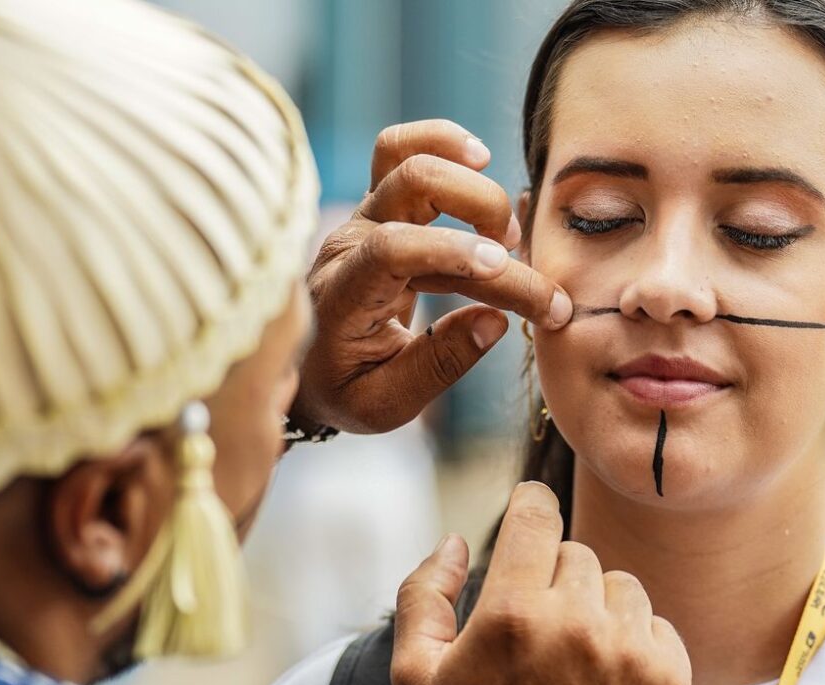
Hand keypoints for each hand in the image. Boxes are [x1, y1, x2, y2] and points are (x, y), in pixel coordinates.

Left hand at [293, 119, 573, 433]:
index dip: (451, 249)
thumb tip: (497, 321)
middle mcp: (348, 243)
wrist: (308, 368)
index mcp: (344, 295)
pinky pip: (399, 149)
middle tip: (516, 264)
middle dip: (482, 211)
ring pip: (407, 157)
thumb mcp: (386, 403)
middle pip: (411, 183)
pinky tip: (479, 161)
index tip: (503, 268)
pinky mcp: (376, 207)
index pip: (393, 248)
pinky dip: (443, 142)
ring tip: (506, 232)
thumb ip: (439, 364)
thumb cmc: (345, 388)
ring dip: (472, 182)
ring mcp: (360, 218)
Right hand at [391, 483, 691, 684]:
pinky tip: (605, 681)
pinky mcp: (669, 679)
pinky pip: (655, 624)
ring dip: (597, 609)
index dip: (532, 503)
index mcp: (512, 614)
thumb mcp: (416, 679)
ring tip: (571, 660)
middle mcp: (577, 624)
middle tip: (535, 633)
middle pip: (575, 554)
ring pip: (619, 585)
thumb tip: (455, 540)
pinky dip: (633, 643)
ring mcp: (629, 651)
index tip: (532, 507)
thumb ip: (423, 595)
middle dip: (554, 581)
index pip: (537, 514)